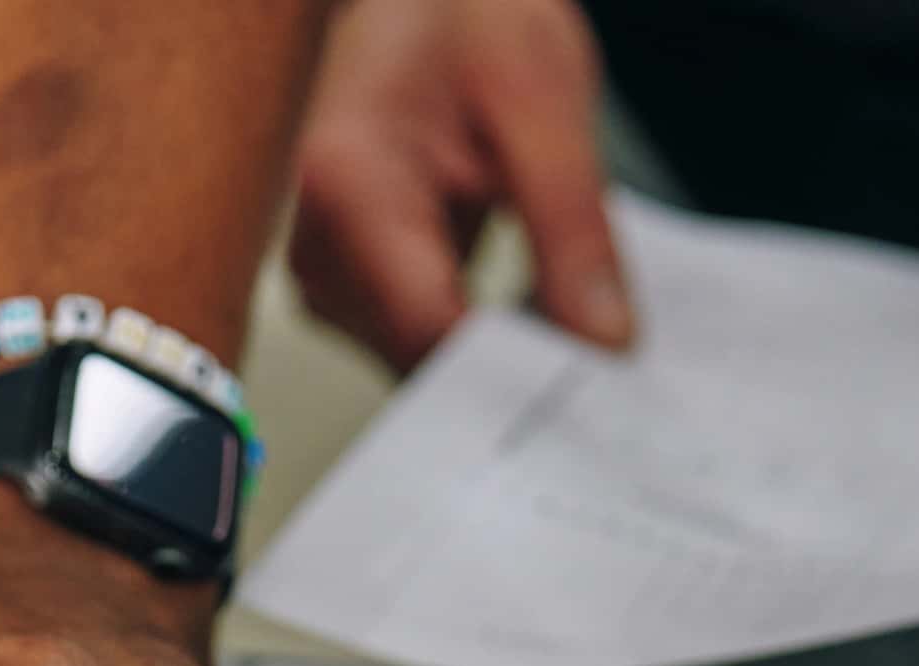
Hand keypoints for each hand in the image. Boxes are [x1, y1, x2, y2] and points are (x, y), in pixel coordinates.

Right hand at [291, 0, 636, 371]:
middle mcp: (316, 243)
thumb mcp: (545, 103)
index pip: (431, 331)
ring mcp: (323, 272)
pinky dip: (477, 336)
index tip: (593, 376)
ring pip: (421, 365)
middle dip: (512, 369)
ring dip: (496, 357)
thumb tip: (602, 343)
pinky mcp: (344, 286)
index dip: (516, 370)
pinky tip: (520, 305)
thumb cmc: (465, 17)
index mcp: (350, 185)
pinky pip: (417, 343)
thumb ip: (573, 231)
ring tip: (557, 307)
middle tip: (598, 357)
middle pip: (421, 360)